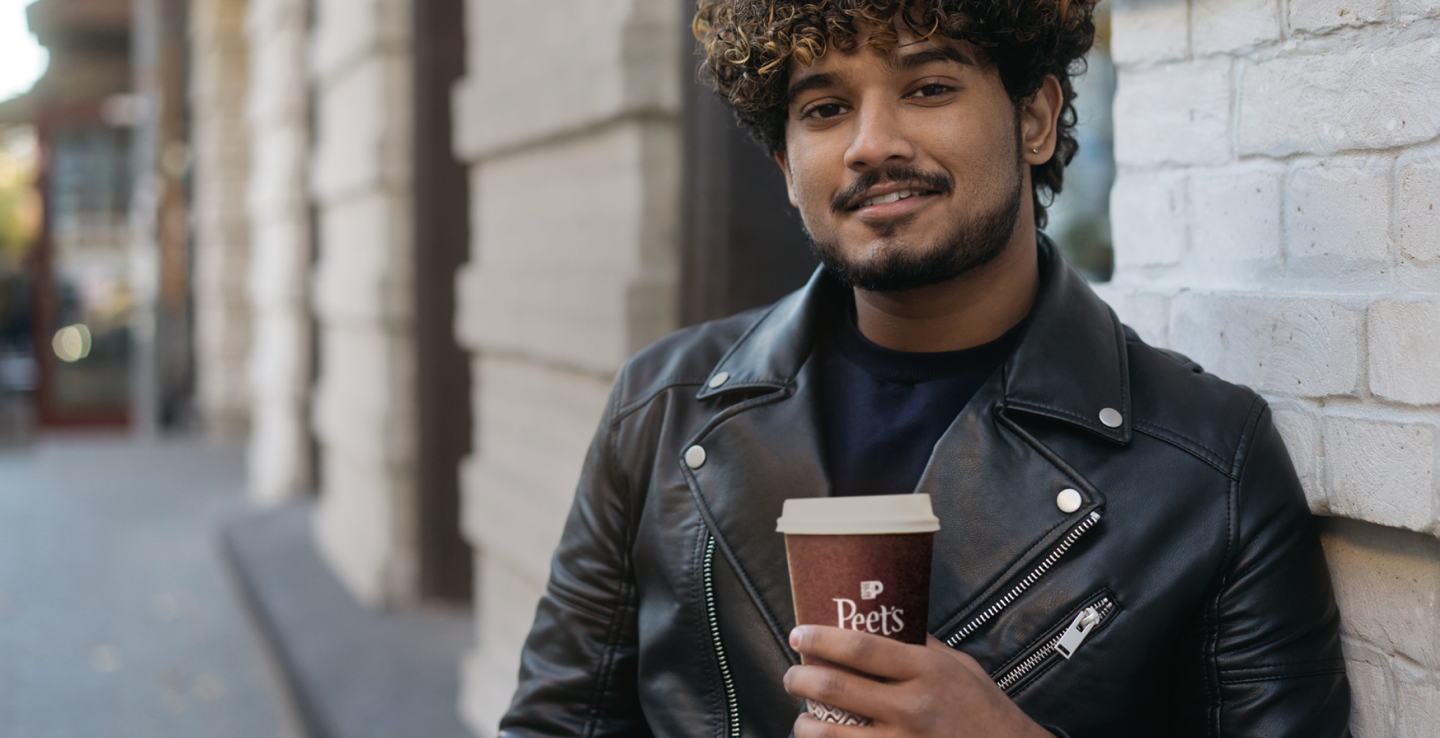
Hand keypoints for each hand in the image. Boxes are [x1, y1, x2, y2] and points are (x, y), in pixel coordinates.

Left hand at [783, 626, 1052, 737]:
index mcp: (925, 670)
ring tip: (802, 716)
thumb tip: (885, 620)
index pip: (860, 648)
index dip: (821, 639)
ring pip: (830, 734)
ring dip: (805, 724)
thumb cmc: (984, 708)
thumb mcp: (958, 666)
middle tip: (792, 675)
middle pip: (835, 687)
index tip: (799, 633)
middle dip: (800, 678)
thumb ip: (921, 646)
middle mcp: (911, 706)